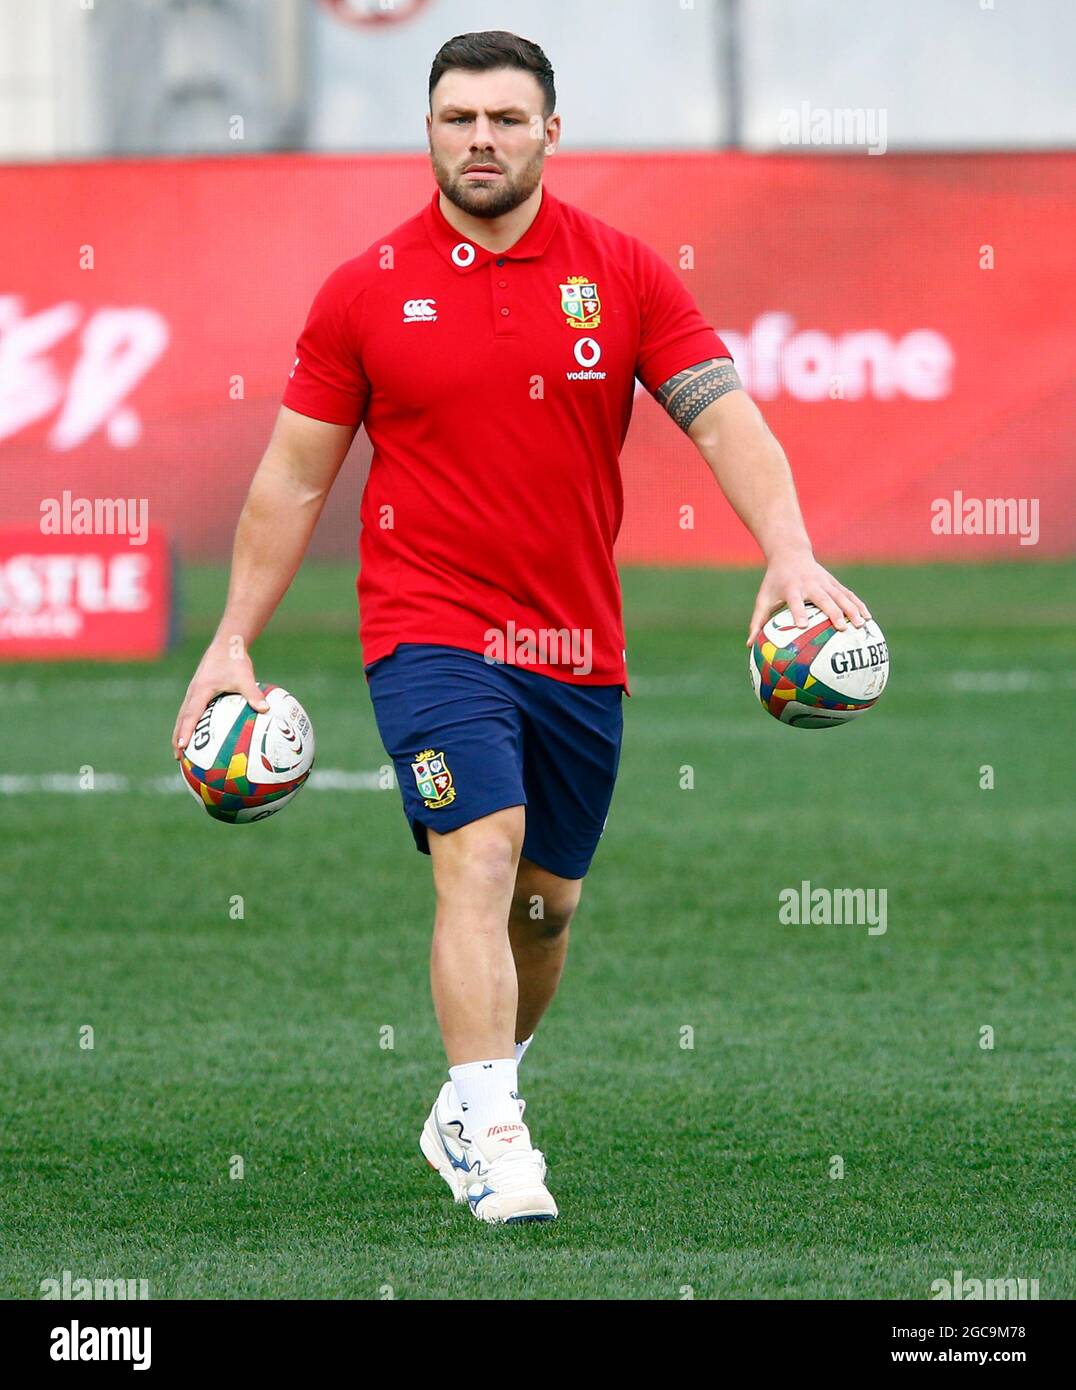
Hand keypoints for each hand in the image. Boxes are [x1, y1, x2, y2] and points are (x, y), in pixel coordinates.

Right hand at [171, 636, 267, 758]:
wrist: (227, 644)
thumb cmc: (235, 659)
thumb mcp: (245, 677)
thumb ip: (253, 694)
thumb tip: (265, 709)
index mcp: (201, 691)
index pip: (190, 715)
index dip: (185, 731)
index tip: (182, 747)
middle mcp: (193, 692)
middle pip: (181, 718)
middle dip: (178, 737)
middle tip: (178, 756)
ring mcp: (194, 691)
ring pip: (184, 715)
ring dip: (181, 731)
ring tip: (181, 750)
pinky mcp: (199, 690)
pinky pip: (192, 710)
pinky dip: (189, 722)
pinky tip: (198, 733)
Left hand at [746, 548, 871, 645]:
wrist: (791, 554)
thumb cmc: (774, 581)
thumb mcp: (763, 598)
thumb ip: (757, 622)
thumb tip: (748, 646)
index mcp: (792, 588)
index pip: (796, 601)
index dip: (799, 612)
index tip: (803, 626)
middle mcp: (810, 584)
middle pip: (824, 599)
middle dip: (833, 613)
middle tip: (842, 628)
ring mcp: (825, 582)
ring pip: (841, 596)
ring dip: (852, 610)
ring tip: (861, 625)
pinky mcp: (834, 583)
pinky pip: (848, 595)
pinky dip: (858, 605)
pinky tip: (868, 619)